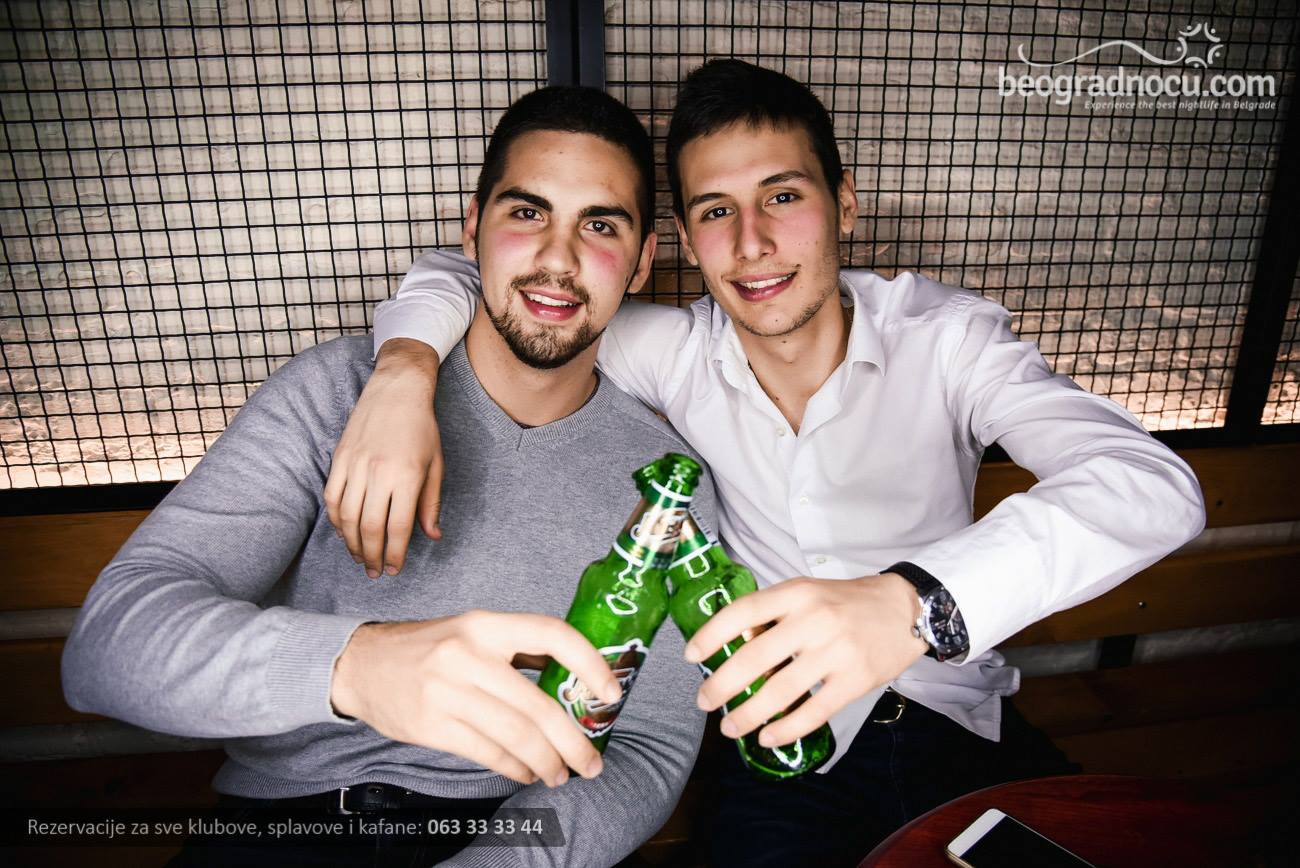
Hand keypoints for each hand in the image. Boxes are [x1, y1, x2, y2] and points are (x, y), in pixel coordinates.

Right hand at [325, 338, 444, 577]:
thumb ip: (431, 503)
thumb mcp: (436, 465)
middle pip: (370, 528)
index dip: (394, 554)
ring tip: (360, 557)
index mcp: (406, 476)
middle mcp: (378, 472)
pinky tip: (344, 533)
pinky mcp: (340, 458)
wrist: (397, 390)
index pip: (397, 527)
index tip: (393, 569)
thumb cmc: (422, 428)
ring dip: (352, 543)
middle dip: (371, 555)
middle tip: (374, 572)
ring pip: (348, 517)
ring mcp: (355, 465)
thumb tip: (432, 535)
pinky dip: (337, 520)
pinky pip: (333, 498)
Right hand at [331, 610, 621, 787]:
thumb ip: (518, 649)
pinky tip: (527, 772)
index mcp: (487, 625)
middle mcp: (469, 655)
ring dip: (548, 762)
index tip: (611, 692)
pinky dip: (516, 768)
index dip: (589, 663)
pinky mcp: (432, 726)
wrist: (362, 664)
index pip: (552, 635)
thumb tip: (575, 675)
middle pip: (538, 706)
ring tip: (561, 774)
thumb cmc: (429, 648)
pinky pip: (488, 754)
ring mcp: (448, 692)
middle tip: (592, 762)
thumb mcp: (473, 631)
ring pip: (516, 737)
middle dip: (574, 741)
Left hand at [683, 572, 927, 746]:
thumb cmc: (847, 602)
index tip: (692, 656)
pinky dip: (786, 729)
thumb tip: (734, 646)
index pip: (743, 612)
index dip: (712, 635)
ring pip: (780, 691)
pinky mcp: (855, 680)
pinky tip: (767, 736)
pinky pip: (813, 712)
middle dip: (722, 685)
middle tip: (704, 701)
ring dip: (748, 714)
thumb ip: (774, 614)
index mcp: (797, 593)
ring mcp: (835, 652)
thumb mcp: (807, 592)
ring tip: (730, 727)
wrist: (906, 609)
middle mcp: (814, 620)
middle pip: (754, 658)